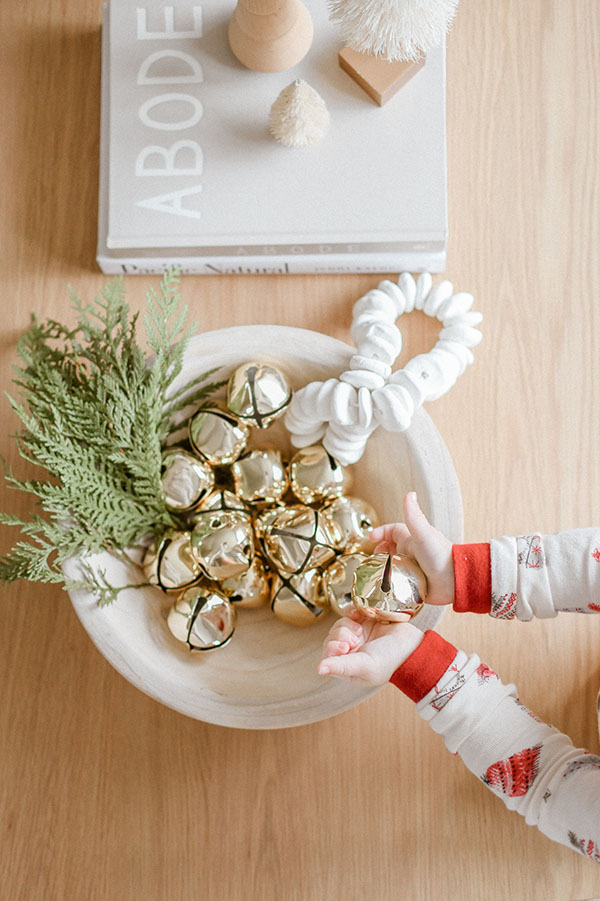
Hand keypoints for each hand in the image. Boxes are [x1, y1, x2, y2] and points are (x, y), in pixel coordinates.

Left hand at [317, 610, 423, 685]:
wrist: (414, 644)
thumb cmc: (391, 661)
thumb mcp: (365, 666)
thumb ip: (341, 666)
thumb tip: (319, 669)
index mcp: (348, 667)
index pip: (327, 655)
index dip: (332, 647)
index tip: (345, 646)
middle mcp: (351, 651)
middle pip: (332, 637)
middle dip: (341, 635)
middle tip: (356, 639)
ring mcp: (357, 635)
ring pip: (339, 624)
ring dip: (347, 624)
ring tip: (361, 629)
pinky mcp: (364, 620)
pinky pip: (348, 612)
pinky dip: (351, 612)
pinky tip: (360, 615)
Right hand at [369, 491, 453, 606]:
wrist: (453, 581)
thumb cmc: (440, 555)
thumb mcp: (423, 533)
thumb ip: (414, 516)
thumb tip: (409, 494)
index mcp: (412, 540)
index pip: (392, 532)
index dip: (381, 532)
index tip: (370, 538)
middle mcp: (411, 554)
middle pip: (390, 550)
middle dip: (379, 553)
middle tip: (372, 559)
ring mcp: (411, 570)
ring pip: (392, 567)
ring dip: (383, 569)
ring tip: (375, 573)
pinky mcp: (412, 585)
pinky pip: (398, 584)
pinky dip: (390, 584)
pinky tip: (385, 586)